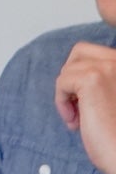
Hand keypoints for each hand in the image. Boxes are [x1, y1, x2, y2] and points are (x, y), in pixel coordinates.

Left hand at [57, 41, 115, 173]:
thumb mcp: (114, 100)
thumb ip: (106, 84)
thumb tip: (78, 76)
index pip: (98, 54)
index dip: (85, 76)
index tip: (87, 102)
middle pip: (81, 51)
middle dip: (73, 77)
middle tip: (78, 104)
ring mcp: (110, 67)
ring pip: (69, 68)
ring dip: (67, 94)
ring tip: (79, 118)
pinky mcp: (93, 79)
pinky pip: (62, 81)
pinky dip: (61, 102)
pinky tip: (75, 122)